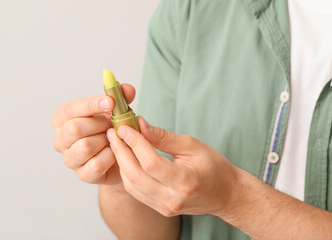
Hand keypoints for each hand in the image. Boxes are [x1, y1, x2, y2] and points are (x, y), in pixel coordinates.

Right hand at [51, 84, 135, 184]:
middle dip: (99, 124)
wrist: (121, 156)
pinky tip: (115, 152)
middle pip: (75, 128)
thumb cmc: (111, 129)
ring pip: (85, 146)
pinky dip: (110, 157)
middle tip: (112, 124)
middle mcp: (61, 139)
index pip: (71, 109)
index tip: (110, 102)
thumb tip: (126, 89)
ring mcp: (70, 159)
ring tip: (113, 139)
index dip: (92, 104)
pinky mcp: (83, 174)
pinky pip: (96, 164)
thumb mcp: (116, 110)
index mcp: (63, 119)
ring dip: (106, 141)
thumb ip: (121, 98)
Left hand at [107, 116, 239, 215]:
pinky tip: (126, 159)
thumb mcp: (193, 146)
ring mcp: (165, 207)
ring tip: (117, 143)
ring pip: (132, 185)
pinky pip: (136, 192)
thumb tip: (140, 126)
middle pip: (135, 175)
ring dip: (122, 162)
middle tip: (113, 133)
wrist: (225, 194)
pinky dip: (128, 174)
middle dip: (121, 151)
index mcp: (185, 182)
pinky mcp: (160, 209)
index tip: (124, 127)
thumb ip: (164, 137)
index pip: (150, 162)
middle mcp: (172, 199)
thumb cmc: (214, 168)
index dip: (134, 143)